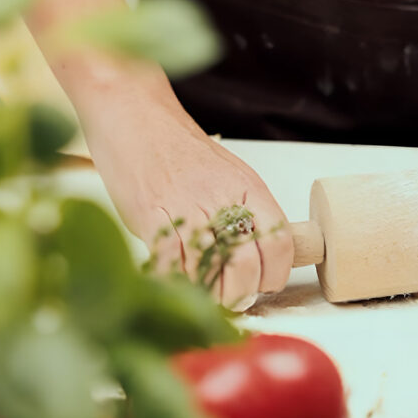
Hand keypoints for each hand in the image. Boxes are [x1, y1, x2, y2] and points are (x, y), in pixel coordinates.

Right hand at [83, 100, 293, 308]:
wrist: (136, 118)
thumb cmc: (181, 152)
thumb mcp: (229, 177)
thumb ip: (245, 214)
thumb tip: (257, 260)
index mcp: (249, 189)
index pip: (280, 242)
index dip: (276, 273)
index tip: (265, 285)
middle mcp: (222, 198)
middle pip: (246, 264)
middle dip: (242, 293)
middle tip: (233, 299)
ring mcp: (185, 206)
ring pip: (209, 269)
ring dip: (208, 293)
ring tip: (205, 295)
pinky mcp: (149, 214)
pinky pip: (168, 262)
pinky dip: (173, 280)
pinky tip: (174, 281)